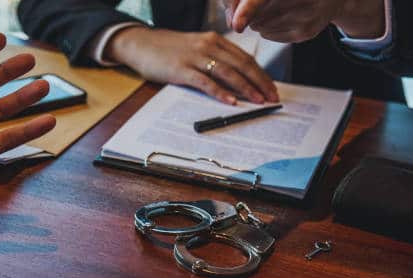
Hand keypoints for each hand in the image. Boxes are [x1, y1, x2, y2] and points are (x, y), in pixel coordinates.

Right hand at [106, 27, 277, 103]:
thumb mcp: (196, 48)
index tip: (272, 88)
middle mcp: (208, 45)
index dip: (261, 74)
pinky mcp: (181, 69)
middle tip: (272, 97)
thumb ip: (215, 58)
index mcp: (215, 40)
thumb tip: (236, 78)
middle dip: (260, 83)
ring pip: (228, 73)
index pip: (245, 58)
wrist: (141, 44)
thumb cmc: (168, 50)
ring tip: (258, 101)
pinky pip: (205, 82)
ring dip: (246, 88)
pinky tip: (231, 101)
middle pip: (241, 65)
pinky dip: (220, 92)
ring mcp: (195, 57)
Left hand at [222, 0, 385, 42]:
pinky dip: (267, 27)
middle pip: (256, 15)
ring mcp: (306, 17)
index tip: (236, 26)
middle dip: (249, 11)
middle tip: (264, 2)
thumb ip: (245, 0)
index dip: (247, 11)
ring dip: (258, 18)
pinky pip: (268, 34)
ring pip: (260, 26)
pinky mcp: (305, 33)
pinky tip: (282, 16)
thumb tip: (232, 23)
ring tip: (275, 6)